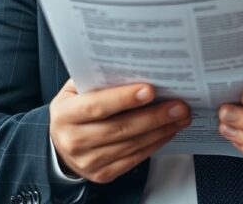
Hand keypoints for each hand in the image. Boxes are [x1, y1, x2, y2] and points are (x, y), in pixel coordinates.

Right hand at [49, 79, 190, 183]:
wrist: (62, 143)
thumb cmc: (74, 109)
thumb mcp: (75, 90)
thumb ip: (98, 80)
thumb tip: (135, 68)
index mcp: (65, 114)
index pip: (96, 106)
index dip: (123, 98)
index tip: (150, 90)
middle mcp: (74, 140)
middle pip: (119, 128)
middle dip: (153, 116)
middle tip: (178, 105)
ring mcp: (88, 161)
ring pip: (131, 145)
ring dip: (160, 130)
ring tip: (180, 117)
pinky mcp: (103, 174)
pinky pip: (134, 159)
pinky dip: (154, 144)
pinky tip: (168, 131)